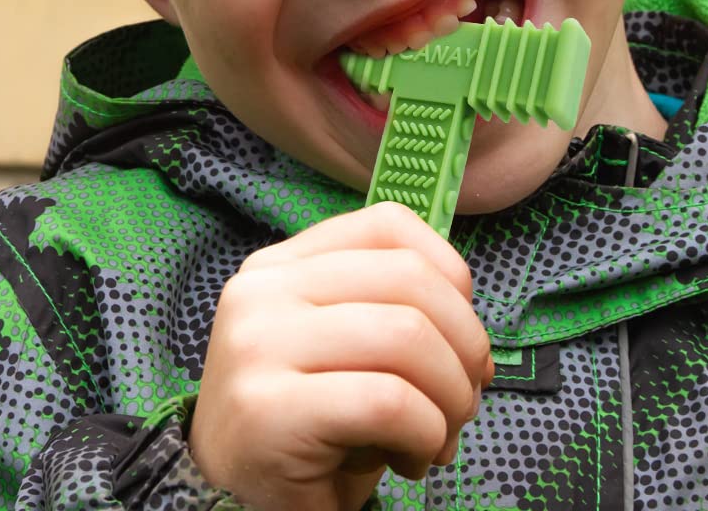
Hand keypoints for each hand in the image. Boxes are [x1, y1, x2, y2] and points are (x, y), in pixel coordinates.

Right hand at [188, 202, 493, 510]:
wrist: (237, 505)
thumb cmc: (311, 426)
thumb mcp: (344, 345)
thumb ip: (389, 307)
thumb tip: (470, 321)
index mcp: (282, 263)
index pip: (387, 224)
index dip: (450, 274)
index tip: (463, 335)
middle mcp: (262, 290)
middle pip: (409, 279)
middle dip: (465, 344)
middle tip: (467, 398)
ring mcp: (258, 344)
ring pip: (406, 335)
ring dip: (451, 395)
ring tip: (441, 435)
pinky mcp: (268, 409)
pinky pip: (389, 403)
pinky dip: (426, 434)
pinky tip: (412, 460)